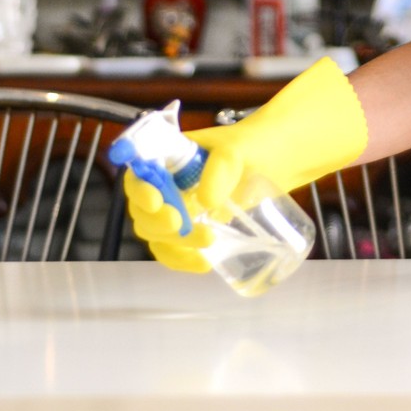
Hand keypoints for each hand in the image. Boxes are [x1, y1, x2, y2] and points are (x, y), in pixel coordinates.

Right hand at [123, 58, 368, 273]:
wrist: (272, 162)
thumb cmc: (249, 147)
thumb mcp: (235, 151)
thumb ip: (220, 169)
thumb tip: (207, 201)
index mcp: (165, 159)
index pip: (138, 175)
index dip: (139, 190)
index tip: (155, 201)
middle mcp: (165, 186)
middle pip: (143, 212)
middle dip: (159, 223)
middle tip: (182, 225)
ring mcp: (177, 210)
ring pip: (158, 236)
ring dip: (174, 245)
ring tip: (207, 243)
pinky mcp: (192, 230)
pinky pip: (175, 251)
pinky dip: (183, 260)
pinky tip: (204, 263)